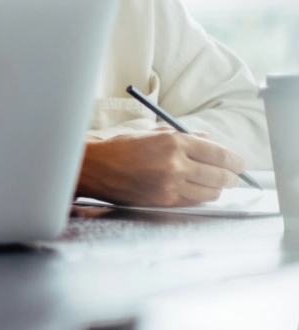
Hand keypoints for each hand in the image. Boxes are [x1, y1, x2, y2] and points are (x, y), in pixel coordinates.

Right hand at [77, 130, 245, 206]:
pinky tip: (194, 189)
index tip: (239, 163)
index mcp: (174, 142)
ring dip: (216, 188)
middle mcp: (175, 164)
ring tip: (212, 183)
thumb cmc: (122, 148)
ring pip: (211, 193)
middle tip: (232, 175)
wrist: (96, 168)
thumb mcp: (154, 133)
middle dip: (232, 177)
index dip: (235, 160)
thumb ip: (185, 137)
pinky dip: (199, 196)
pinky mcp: (164, 201)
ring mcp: (170, 186)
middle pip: (221, 176)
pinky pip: (194, 202)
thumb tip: (211, 144)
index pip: (219, 154)